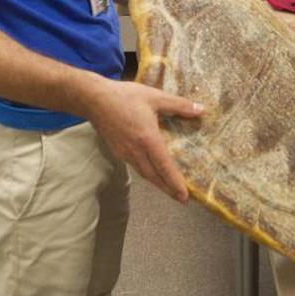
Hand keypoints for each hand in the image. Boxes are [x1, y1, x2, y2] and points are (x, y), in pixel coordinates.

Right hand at [87, 79, 203, 201]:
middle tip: (181, 199)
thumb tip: (200, 109)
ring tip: (169, 189)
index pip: (164, 166)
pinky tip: (152, 171)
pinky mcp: (118, 151)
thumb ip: (178, 105)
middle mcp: (136, 150)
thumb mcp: (155, 97)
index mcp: (147, 139)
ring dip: (157, 182)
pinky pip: (135, 166)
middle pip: (154, 176)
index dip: (174, 182)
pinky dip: (147, 173)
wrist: (94, 99)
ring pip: (144, 173)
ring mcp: (125, 152)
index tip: (184, 196)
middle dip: (168, 189)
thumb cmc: (125, 97)